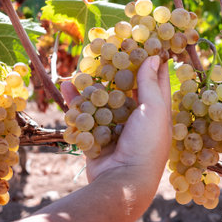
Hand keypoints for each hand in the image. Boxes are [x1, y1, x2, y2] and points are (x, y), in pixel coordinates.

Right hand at [61, 56, 171, 184]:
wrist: (123, 181)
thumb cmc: (147, 144)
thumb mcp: (153, 110)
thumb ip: (149, 84)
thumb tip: (154, 57)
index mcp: (155, 110)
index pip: (155, 79)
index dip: (151, 60)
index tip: (143, 41)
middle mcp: (136, 116)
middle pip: (124, 86)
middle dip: (115, 68)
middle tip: (105, 48)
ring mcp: (114, 126)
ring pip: (102, 98)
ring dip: (91, 83)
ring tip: (82, 65)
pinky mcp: (96, 135)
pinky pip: (84, 115)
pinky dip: (75, 102)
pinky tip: (65, 86)